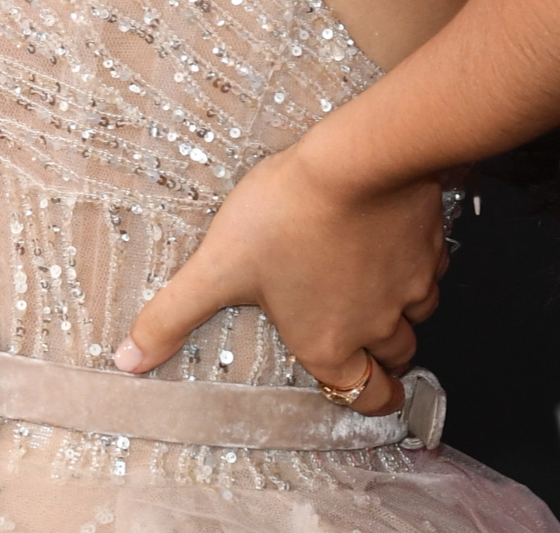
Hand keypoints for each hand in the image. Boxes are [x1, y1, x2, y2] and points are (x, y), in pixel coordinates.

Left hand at [111, 135, 452, 415]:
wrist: (357, 161)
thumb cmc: (286, 215)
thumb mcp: (217, 265)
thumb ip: (173, 314)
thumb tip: (128, 360)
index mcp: (329, 343)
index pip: (364, 396)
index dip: (368, 398)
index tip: (370, 392)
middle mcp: (377, 325)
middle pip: (396, 358)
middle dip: (382, 352)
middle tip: (364, 335)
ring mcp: (411, 287)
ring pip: (417, 314)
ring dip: (399, 307)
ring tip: (374, 284)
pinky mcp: (430, 246)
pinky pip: (431, 269)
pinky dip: (416, 263)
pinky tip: (391, 240)